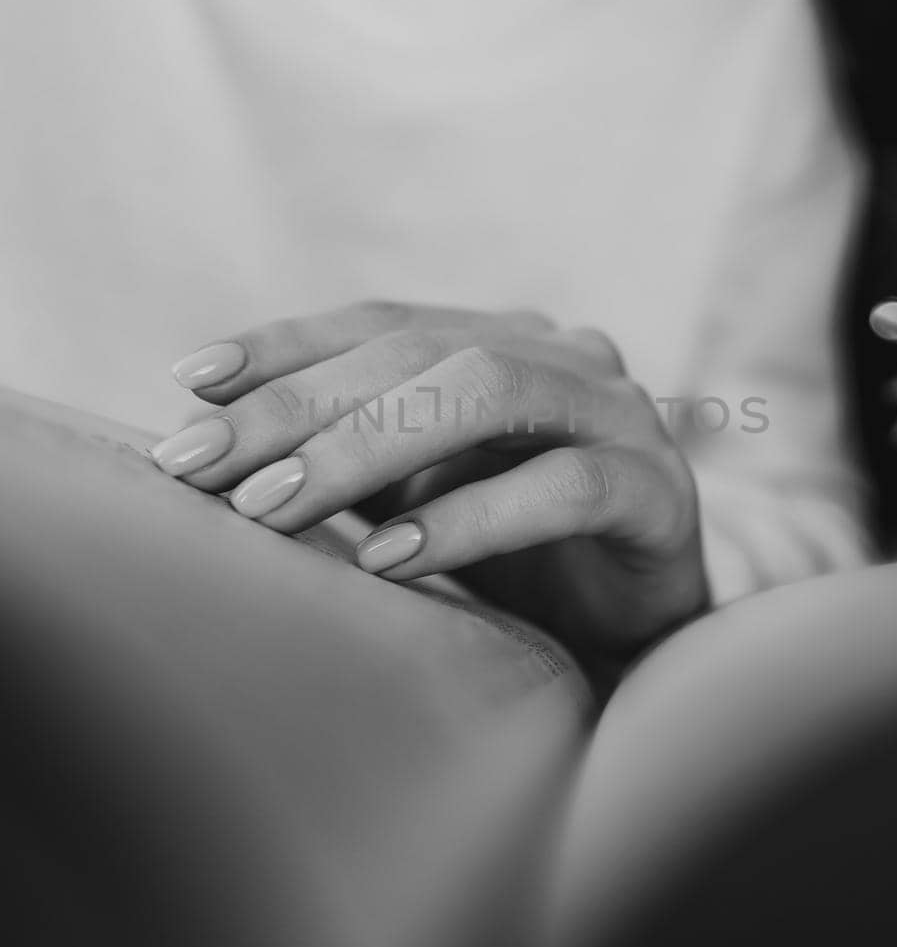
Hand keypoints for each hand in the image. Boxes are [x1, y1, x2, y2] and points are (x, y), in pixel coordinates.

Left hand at [153, 303, 710, 677]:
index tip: (189, 382)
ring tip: (272, 506)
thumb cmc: (522, 553)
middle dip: (299, 407)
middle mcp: (564, 356)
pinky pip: (560, 487)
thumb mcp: (423, 491)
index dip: (284, 346)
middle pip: (417, 355)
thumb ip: (352, 454)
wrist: (643, 623)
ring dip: (364, 448)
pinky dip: (467, 518)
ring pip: (485, 394)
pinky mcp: (658, 490)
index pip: (381, 323)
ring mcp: (619, 415)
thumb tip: (211, 441)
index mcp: (506, 341)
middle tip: (204, 463)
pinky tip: (388, 558)